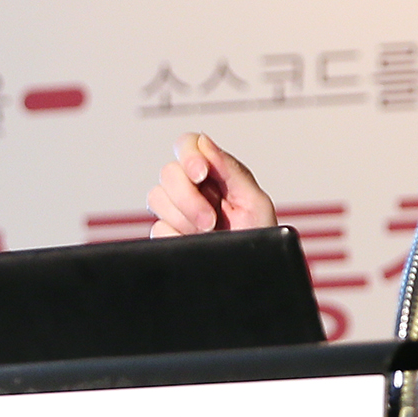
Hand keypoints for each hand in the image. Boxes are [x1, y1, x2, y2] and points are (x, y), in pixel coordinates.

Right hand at [147, 133, 278, 236]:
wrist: (252, 274)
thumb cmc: (261, 238)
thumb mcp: (256, 203)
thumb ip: (231, 170)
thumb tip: (205, 143)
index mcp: (217, 174)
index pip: (189, 145)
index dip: (190, 156)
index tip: (201, 174)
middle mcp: (194, 189)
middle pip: (169, 172)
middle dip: (189, 198)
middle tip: (211, 220)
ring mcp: (179, 212)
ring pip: (157, 198)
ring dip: (184, 218)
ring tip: (207, 234)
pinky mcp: (168, 234)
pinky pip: (157, 228)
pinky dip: (177, 237)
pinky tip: (196, 243)